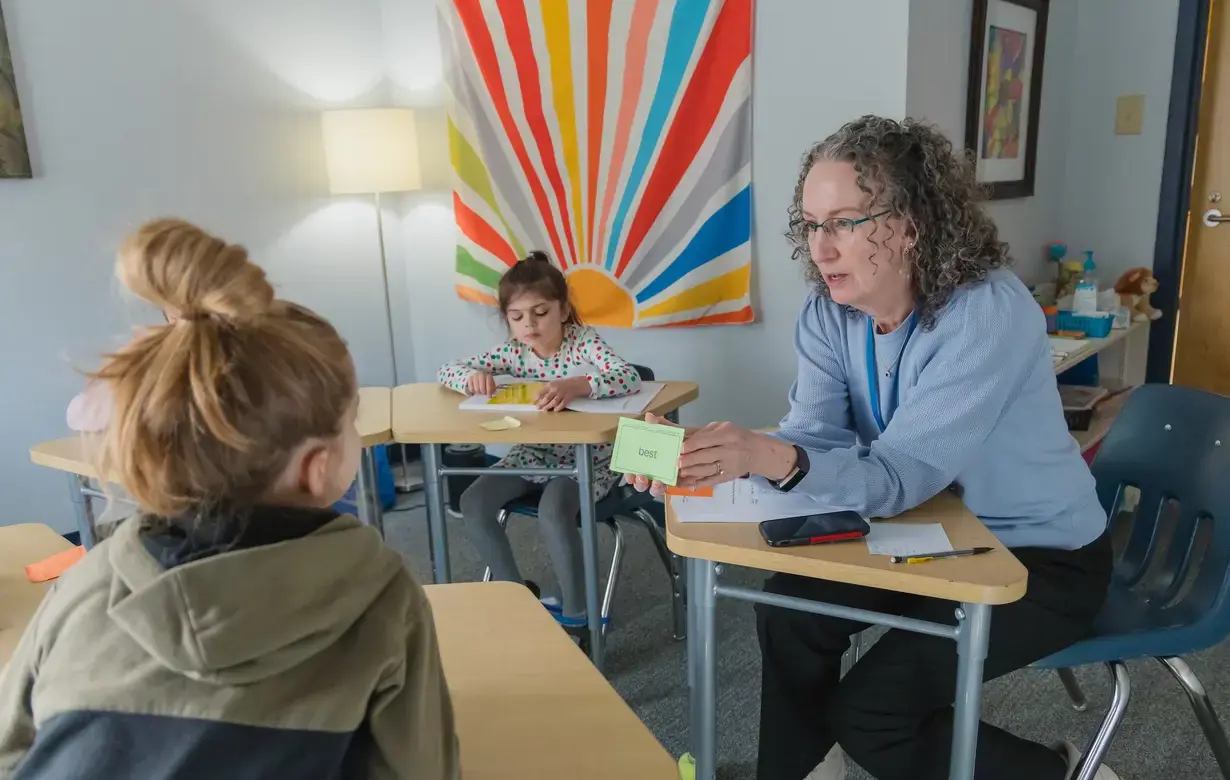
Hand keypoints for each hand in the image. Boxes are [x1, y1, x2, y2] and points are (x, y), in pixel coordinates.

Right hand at [465, 371, 496, 395]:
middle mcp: (481, 375)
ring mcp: (474, 376)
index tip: (489, 396)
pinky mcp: (469, 379)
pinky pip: (471, 389)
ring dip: (478, 392)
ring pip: (476, 389)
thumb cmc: (486, 380)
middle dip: (483, 392)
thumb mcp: (491, 383)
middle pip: (482, 388)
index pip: (489, 385)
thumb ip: (493, 388)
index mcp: (488, 376)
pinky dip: (473, 391)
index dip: (489, 391)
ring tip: (480, 390)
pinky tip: (475, 389)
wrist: (478, 374)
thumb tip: (492, 393)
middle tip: (484, 392)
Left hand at [535, 376, 590, 411]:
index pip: (542, 391)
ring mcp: (562, 394)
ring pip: (554, 402)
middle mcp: (556, 389)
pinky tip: (555, 410)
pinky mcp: (567, 398)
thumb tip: (538, 395)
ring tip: (544, 410)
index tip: (533, 401)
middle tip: (538, 408)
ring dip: (548, 407)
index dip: (537, 397)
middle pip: (547, 398)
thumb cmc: (562, 384)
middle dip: (541, 404)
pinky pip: (562, 404)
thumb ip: (546, 388)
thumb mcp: (553, 383)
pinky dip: (558, 408)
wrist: (575, 384)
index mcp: (551, 385)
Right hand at [623, 414, 697, 496]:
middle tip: (642, 477)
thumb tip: (649, 417)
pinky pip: (677, 488)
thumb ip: (661, 426)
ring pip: (657, 489)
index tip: (629, 474)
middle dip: (640, 484)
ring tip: (659, 482)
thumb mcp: (672, 431)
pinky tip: (678, 482)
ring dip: (655, 488)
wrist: (704, 443)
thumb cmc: (683, 439)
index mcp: (647, 461)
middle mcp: (655, 472)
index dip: (629, 476)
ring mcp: (667, 479)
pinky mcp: (681, 482)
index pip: (633, 472)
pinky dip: (677, 486)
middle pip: (642, 484)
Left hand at [625, 419, 794, 496]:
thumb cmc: (734, 436)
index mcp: (726, 434)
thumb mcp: (721, 427)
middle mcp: (728, 450)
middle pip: (706, 456)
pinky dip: (700, 484)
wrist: (756, 451)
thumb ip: (701, 432)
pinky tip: (688, 486)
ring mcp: (728, 465)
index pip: (707, 439)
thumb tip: (678, 433)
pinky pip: (712, 481)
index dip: (694, 444)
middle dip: (691, 460)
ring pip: (708, 470)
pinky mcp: (727, 477)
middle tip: (676, 463)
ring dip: (692, 473)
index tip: (681, 448)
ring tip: (679, 474)